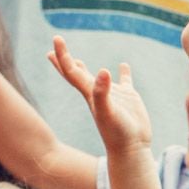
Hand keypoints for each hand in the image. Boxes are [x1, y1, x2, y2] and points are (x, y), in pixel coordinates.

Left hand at [50, 36, 152, 150]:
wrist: (132, 149)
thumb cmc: (118, 133)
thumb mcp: (109, 112)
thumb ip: (103, 93)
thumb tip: (103, 71)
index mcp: (89, 93)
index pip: (71, 70)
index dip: (62, 55)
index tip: (56, 38)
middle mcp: (98, 92)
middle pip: (76, 72)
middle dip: (64, 58)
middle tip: (55, 44)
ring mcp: (113, 95)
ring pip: (97, 77)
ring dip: (85, 68)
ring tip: (76, 59)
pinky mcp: (129, 98)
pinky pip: (125, 81)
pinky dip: (124, 73)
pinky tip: (123, 66)